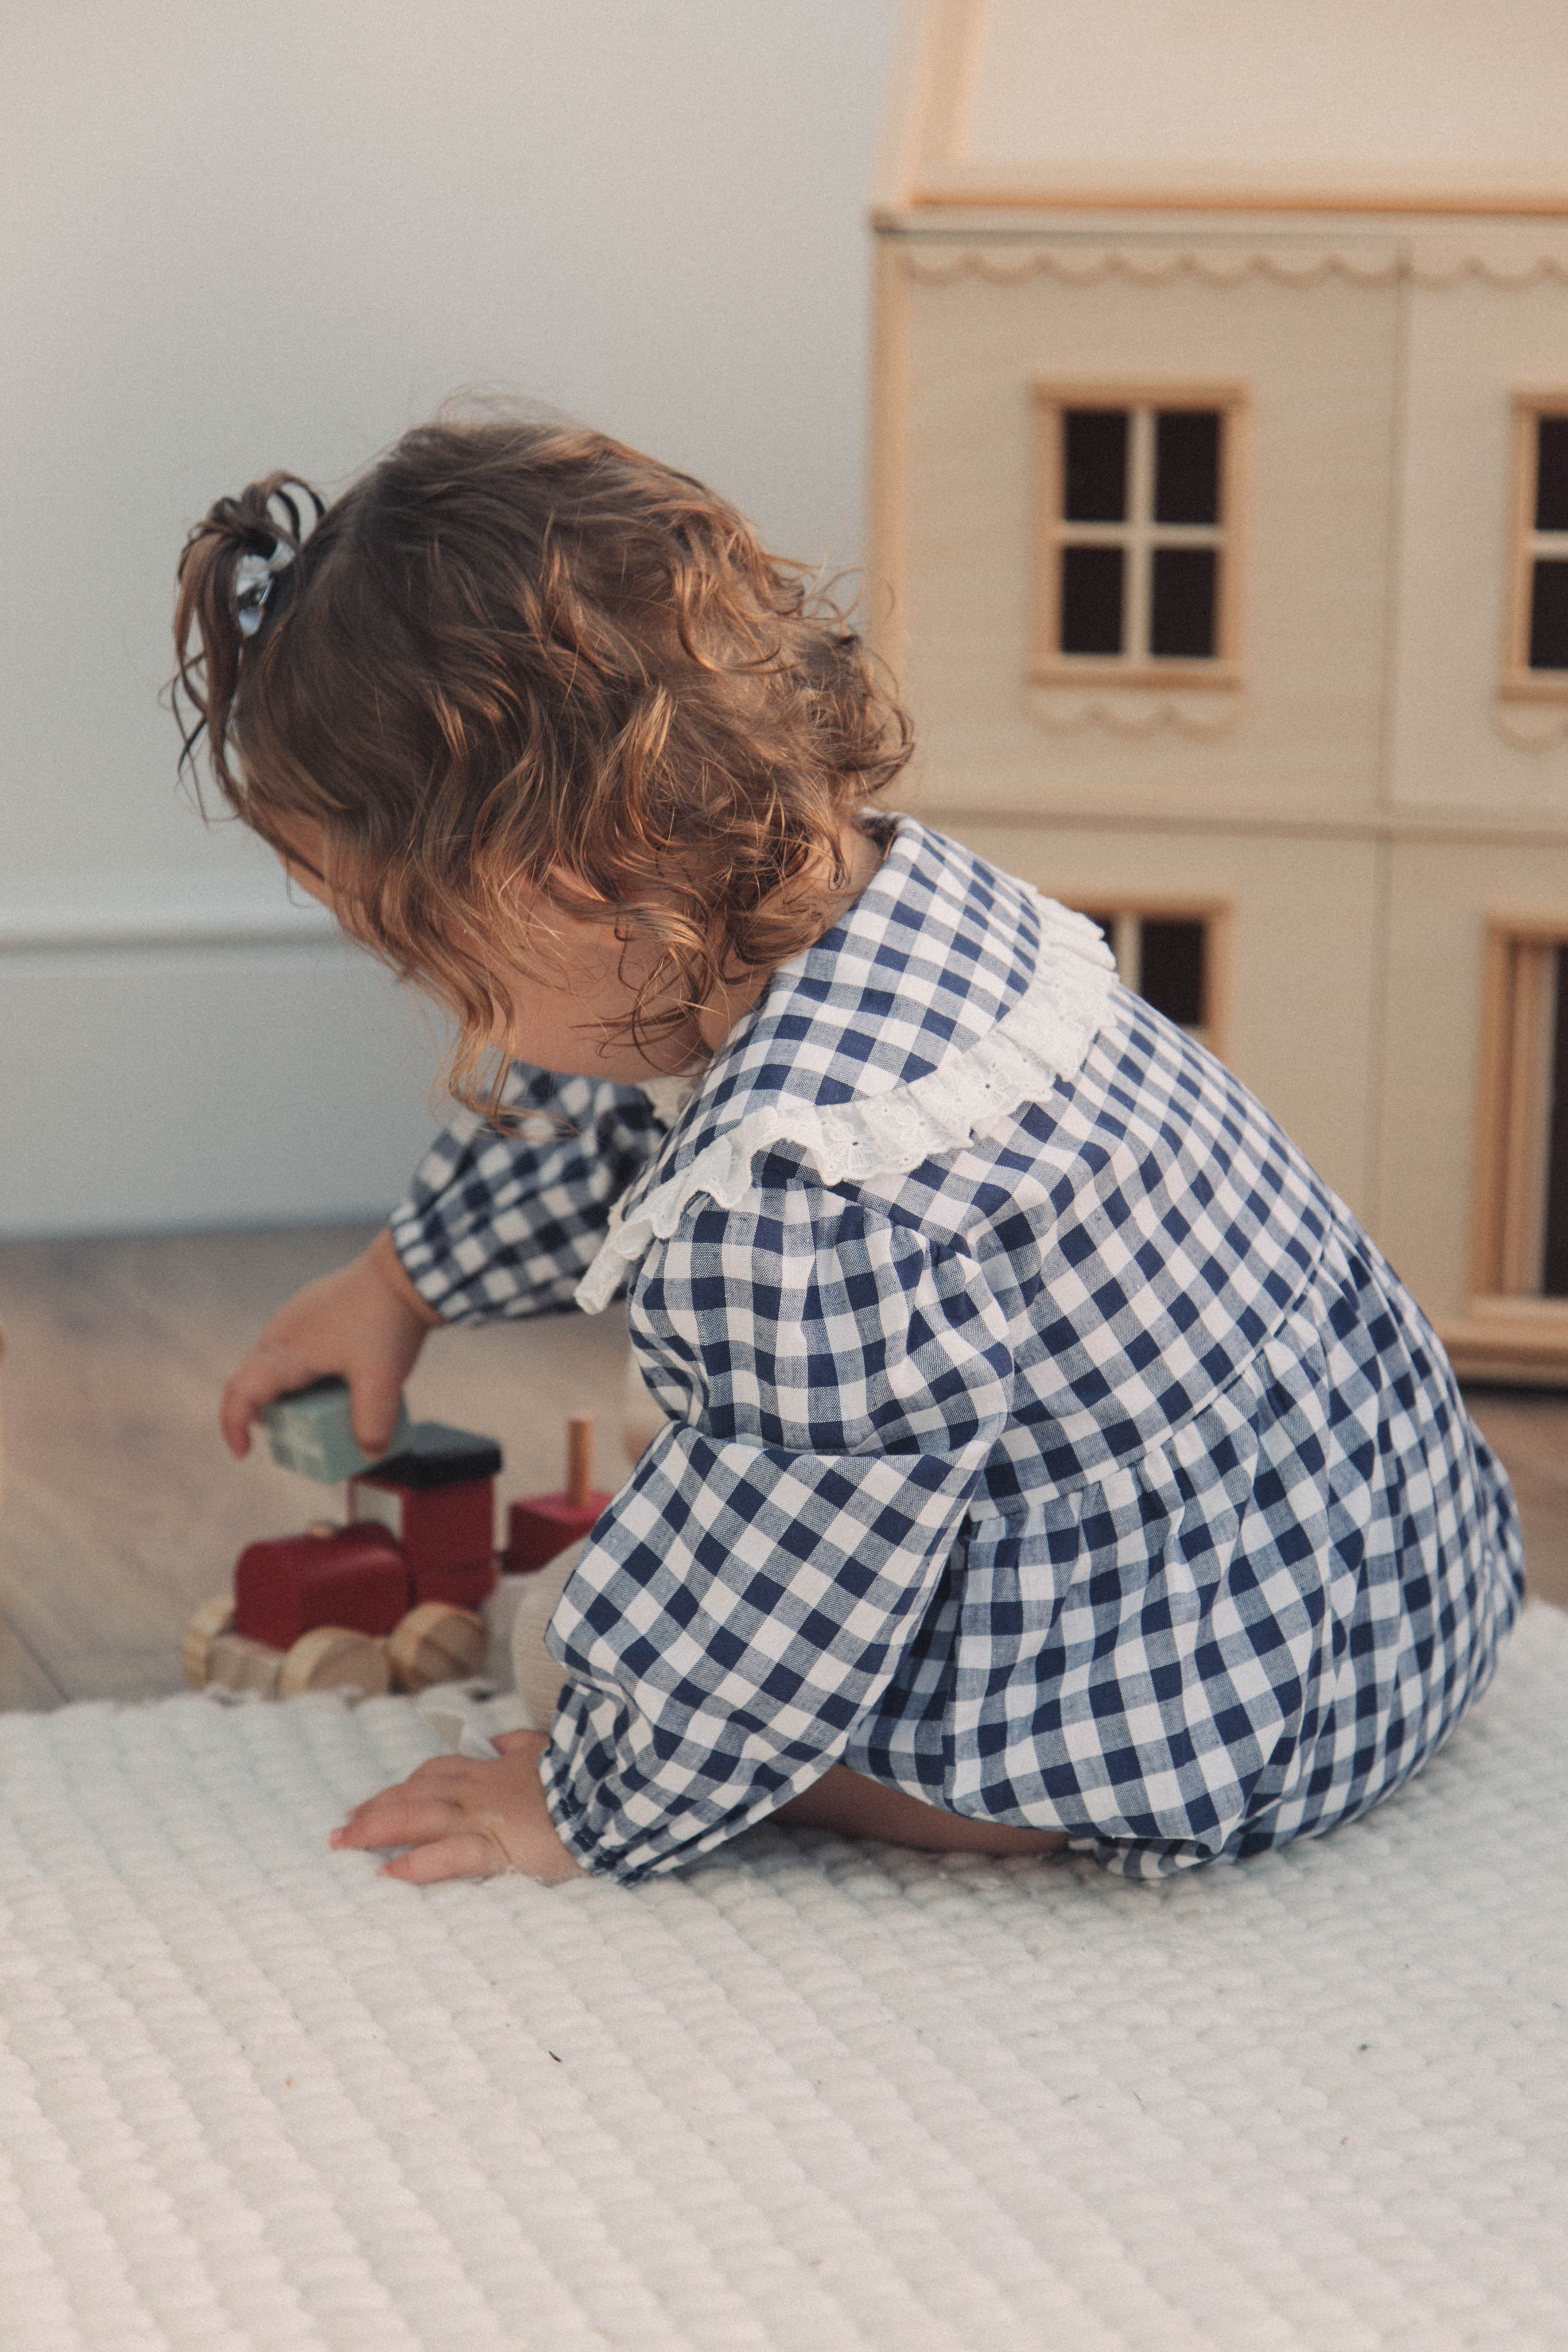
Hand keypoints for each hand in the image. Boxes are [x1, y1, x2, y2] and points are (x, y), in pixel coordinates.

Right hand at [220, 1227, 442, 1459]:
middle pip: (256, 1381)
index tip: (244, 1452)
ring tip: (323, 1412)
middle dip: (271, 1414)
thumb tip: (369, 1453)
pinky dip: (308, 1372)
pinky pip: (298, 1347)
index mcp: (285, 1351)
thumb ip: (372, 1424)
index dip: (234, 1425)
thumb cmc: (386, 1320)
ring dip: (292, 1392)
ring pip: (278, 1363)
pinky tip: (340, 1378)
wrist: (406, 1271)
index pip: (240, 1392)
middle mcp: (282, 1332)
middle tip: (298, 1438)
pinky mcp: (316, 1308)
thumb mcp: (381, 1381)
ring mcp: (297, 1316)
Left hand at [330, 1730, 583, 1882]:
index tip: (376, 1799)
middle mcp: (482, 1790)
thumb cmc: (591, 1774)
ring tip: (343, 1844)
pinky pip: (450, 1855)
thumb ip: (523, 1745)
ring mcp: (488, 1816)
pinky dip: (416, 1865)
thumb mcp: (552, 1750)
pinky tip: (387, 1875)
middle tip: (340, 1828)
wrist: (617, 1790)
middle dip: (375, 1808)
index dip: (403, 1786)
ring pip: (420, 1817)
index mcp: (495, 1770)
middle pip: (416, 1793)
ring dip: (376, 1829)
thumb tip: (500, 1742)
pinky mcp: (501, 1846)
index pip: (437, 1773)